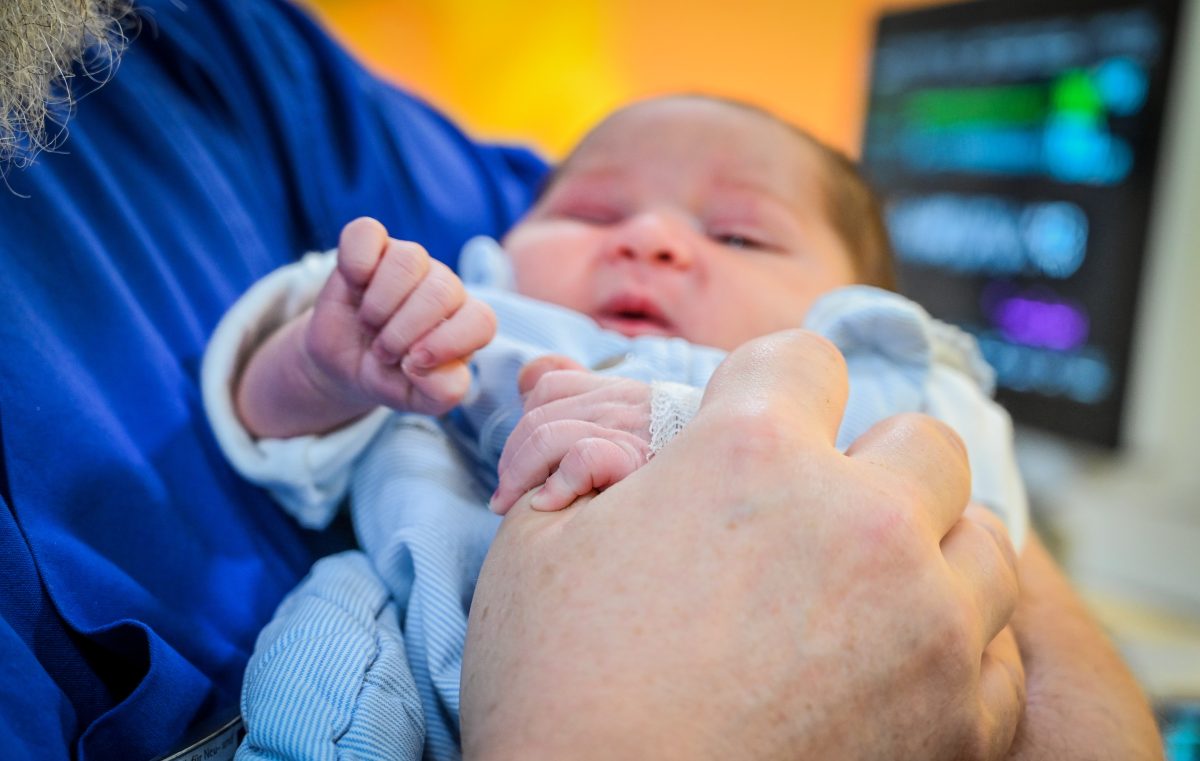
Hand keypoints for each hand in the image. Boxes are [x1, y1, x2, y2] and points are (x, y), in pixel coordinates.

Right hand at [303, 217, 495, 415]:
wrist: (345, 364)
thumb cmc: (391, 377)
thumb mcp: (418, 399)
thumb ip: (441, 393)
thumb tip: (435, 369)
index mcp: (466, 322)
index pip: (481, 320)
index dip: (446, 344)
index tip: (412, 365)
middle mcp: (444, 286)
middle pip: (441, 291)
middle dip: (404, 330)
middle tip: (384, 351)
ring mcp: (409, 261)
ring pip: (409, 259)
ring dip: (381, 304)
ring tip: (370, 325)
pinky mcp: (371, 245)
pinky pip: (367, 232)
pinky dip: (357, 261)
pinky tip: (353, 284)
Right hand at [462, 329, 1023, 760]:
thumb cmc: (554, 692)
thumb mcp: (536, 545)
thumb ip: (593, 454)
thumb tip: (623, 422)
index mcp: (752, 455)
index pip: (805, 358)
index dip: (770, 386)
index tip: (754, 423)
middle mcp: (861, 522)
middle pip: (923, 441)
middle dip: (871, 463)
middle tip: (815, 516)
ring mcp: (926, 624)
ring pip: (983, 540)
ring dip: (929, 551)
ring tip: (863, 592)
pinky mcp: (959, 721)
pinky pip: (998, 650)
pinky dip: (955, 648)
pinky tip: (890, 665)